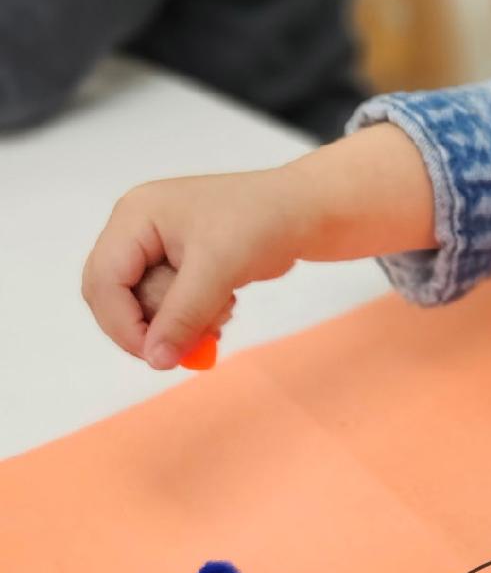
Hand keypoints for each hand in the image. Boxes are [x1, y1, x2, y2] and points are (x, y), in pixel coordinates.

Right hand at [81, 125, 436, 369]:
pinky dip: (195, 316)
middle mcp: (136, 229)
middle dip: (153, 325)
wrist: (305, 212)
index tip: (157, 357)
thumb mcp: (219, 269)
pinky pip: (168, 305)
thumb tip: (156, 359)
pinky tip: (225, 301)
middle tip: (192, 342)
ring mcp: (156, 247)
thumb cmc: (263, 222)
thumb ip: (182, 315)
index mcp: (134, 217)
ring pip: (144, 307)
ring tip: (222, 306)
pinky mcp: (178, 264)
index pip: (103, 281)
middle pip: (115, 297)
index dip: (123, 325)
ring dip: (181, 320)